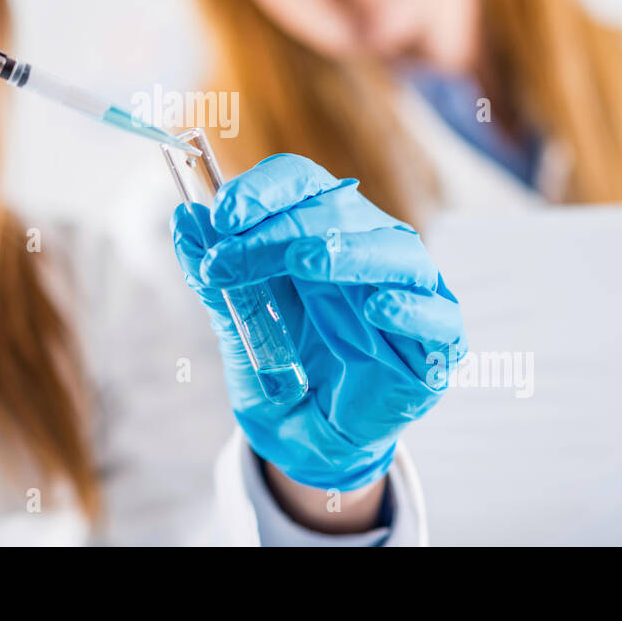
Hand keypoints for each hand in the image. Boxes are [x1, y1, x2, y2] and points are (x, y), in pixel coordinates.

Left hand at [172, 153, 464, 492]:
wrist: (308, 436)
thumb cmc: (283, 364)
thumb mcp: (237, 320)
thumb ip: (213, 275)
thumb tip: (184, 218)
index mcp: (325, 231)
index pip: (304, 185)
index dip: (264, 191)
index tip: (222, 214)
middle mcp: (372, 251)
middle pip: (337, 214)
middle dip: (277, 232)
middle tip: (228, 259)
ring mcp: (410, 295)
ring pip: (396, 253)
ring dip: (349, 252)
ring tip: (305, 261)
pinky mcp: (435, 347)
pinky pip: (437, 319)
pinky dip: (409, 310)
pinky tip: (376, 309)